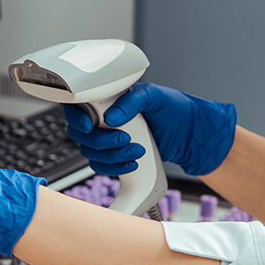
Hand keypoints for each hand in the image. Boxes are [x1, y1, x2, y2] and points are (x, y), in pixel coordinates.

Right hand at [62, 83, 235, 176]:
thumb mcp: (154, 97)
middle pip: (81, 134)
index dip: (76, 117)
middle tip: (124, 139)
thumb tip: (111, 116)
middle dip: (101, 141)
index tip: (89, 125)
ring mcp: (107, 138)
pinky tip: (132, 163)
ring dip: (113, 156)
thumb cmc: (173, 109)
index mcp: (108, 98)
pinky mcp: (114, 156)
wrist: (188, 135)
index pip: (77, 105)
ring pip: (91, 153)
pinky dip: (116, 168)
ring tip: (137, 150)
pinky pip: (102, 167)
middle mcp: (103, 118)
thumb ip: (132, 102)